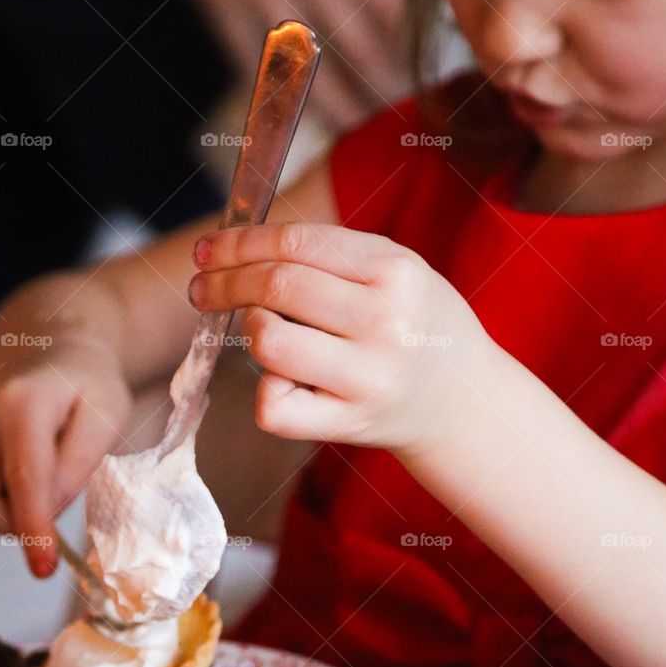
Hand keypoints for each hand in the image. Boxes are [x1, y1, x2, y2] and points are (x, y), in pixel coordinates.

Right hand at [0, 345, 132, 575]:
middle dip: (18, 523)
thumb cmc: (88, 390)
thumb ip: (79, 462)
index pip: (25, 479)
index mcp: (24, 401)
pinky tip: (20, 471)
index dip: (34, 528)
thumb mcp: (108, 416)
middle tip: (56, 512)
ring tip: (43, 479)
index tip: (44, 567)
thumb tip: (47, 506)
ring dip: (10, 510)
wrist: (53, 353)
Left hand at [187, 223, 495, 454]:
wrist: (462, 398)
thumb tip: (236, 248)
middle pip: (276, 287)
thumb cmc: (415, 324)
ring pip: (269, 342)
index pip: (296, 244)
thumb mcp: (396, 270)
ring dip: (249, 331)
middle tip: (203, 287)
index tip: (208, 249)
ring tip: (260, 330)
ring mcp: (368, 377)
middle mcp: (385, 322)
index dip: (239, 243)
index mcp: (395, 271)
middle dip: (224, 282)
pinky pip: (275, 406)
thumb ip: (329, 255)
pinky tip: (282, 379)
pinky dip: (265, 390)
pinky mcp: (351, 423)